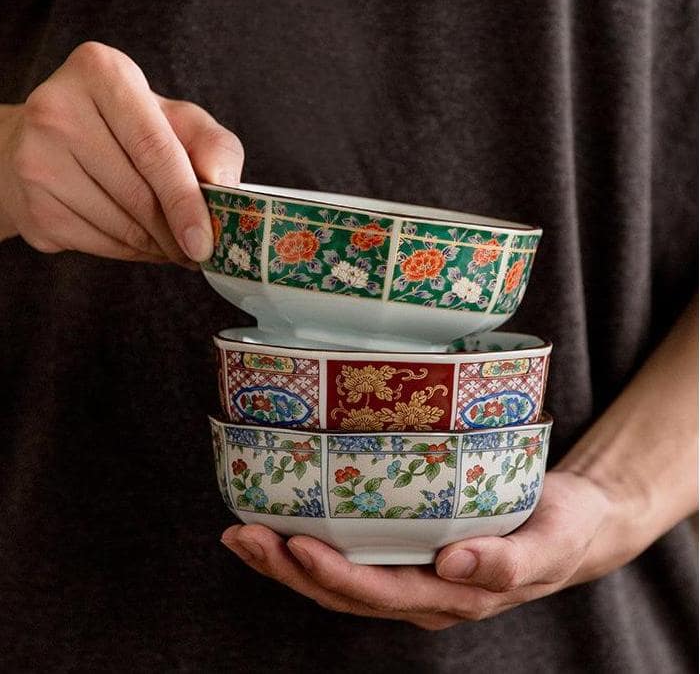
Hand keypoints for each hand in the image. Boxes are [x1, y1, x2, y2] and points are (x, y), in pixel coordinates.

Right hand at [0, 41, 243, 263]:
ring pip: (120, 227)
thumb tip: (226, 185)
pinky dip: (131, 252)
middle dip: (177, 233)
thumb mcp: (177, 120)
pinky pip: (100, 245)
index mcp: (102, 73)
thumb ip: (213, 144)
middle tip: (202, 251)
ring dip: (159, 247)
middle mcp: (58, 110)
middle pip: (138, 194)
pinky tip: (142, 242)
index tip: (205, 242)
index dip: (185, 201)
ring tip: (176, 245)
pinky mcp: (32, 205)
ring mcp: (36, 160)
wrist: (49, 142)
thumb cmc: (127, 129)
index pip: (154, 149)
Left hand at [220, 471, 628, 629]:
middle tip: (242, 535)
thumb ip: (508, 562)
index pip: (380, 593)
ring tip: (243, 532)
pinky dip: (313, 543)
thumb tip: (453, 567)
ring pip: (339, 578)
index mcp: (452, 598)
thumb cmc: (563, 528)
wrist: (572, 523)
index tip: (294, 545)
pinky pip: (354, 556)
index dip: (334, 574)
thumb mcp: (549, 544)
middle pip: (344, 591)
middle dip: (289, 567)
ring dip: (287, 559)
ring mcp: (412, 575)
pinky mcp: (409, 551)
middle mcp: (423, 593)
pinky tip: (285, 522)